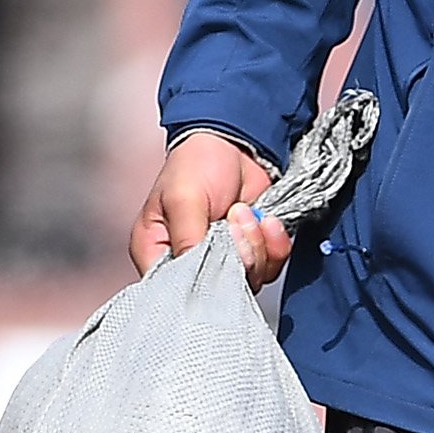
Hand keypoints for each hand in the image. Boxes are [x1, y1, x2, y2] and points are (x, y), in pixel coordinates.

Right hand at [136, 128, 287, 278]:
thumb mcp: (183, 199)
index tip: (216, 256)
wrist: (236, 143)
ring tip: (246, 212)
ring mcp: (224, 260)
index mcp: (159, 252)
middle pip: (218, 289)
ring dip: (256, 246)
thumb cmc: (196, 164)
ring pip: (248, 280)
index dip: (198, 284)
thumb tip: (195, 278)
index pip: (172, 290)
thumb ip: (188, 239)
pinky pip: (271, 267)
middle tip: (233, 221)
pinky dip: (275, 245)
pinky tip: (267, 220)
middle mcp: (190, 262)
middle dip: (236, 256)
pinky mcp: (252, 254)